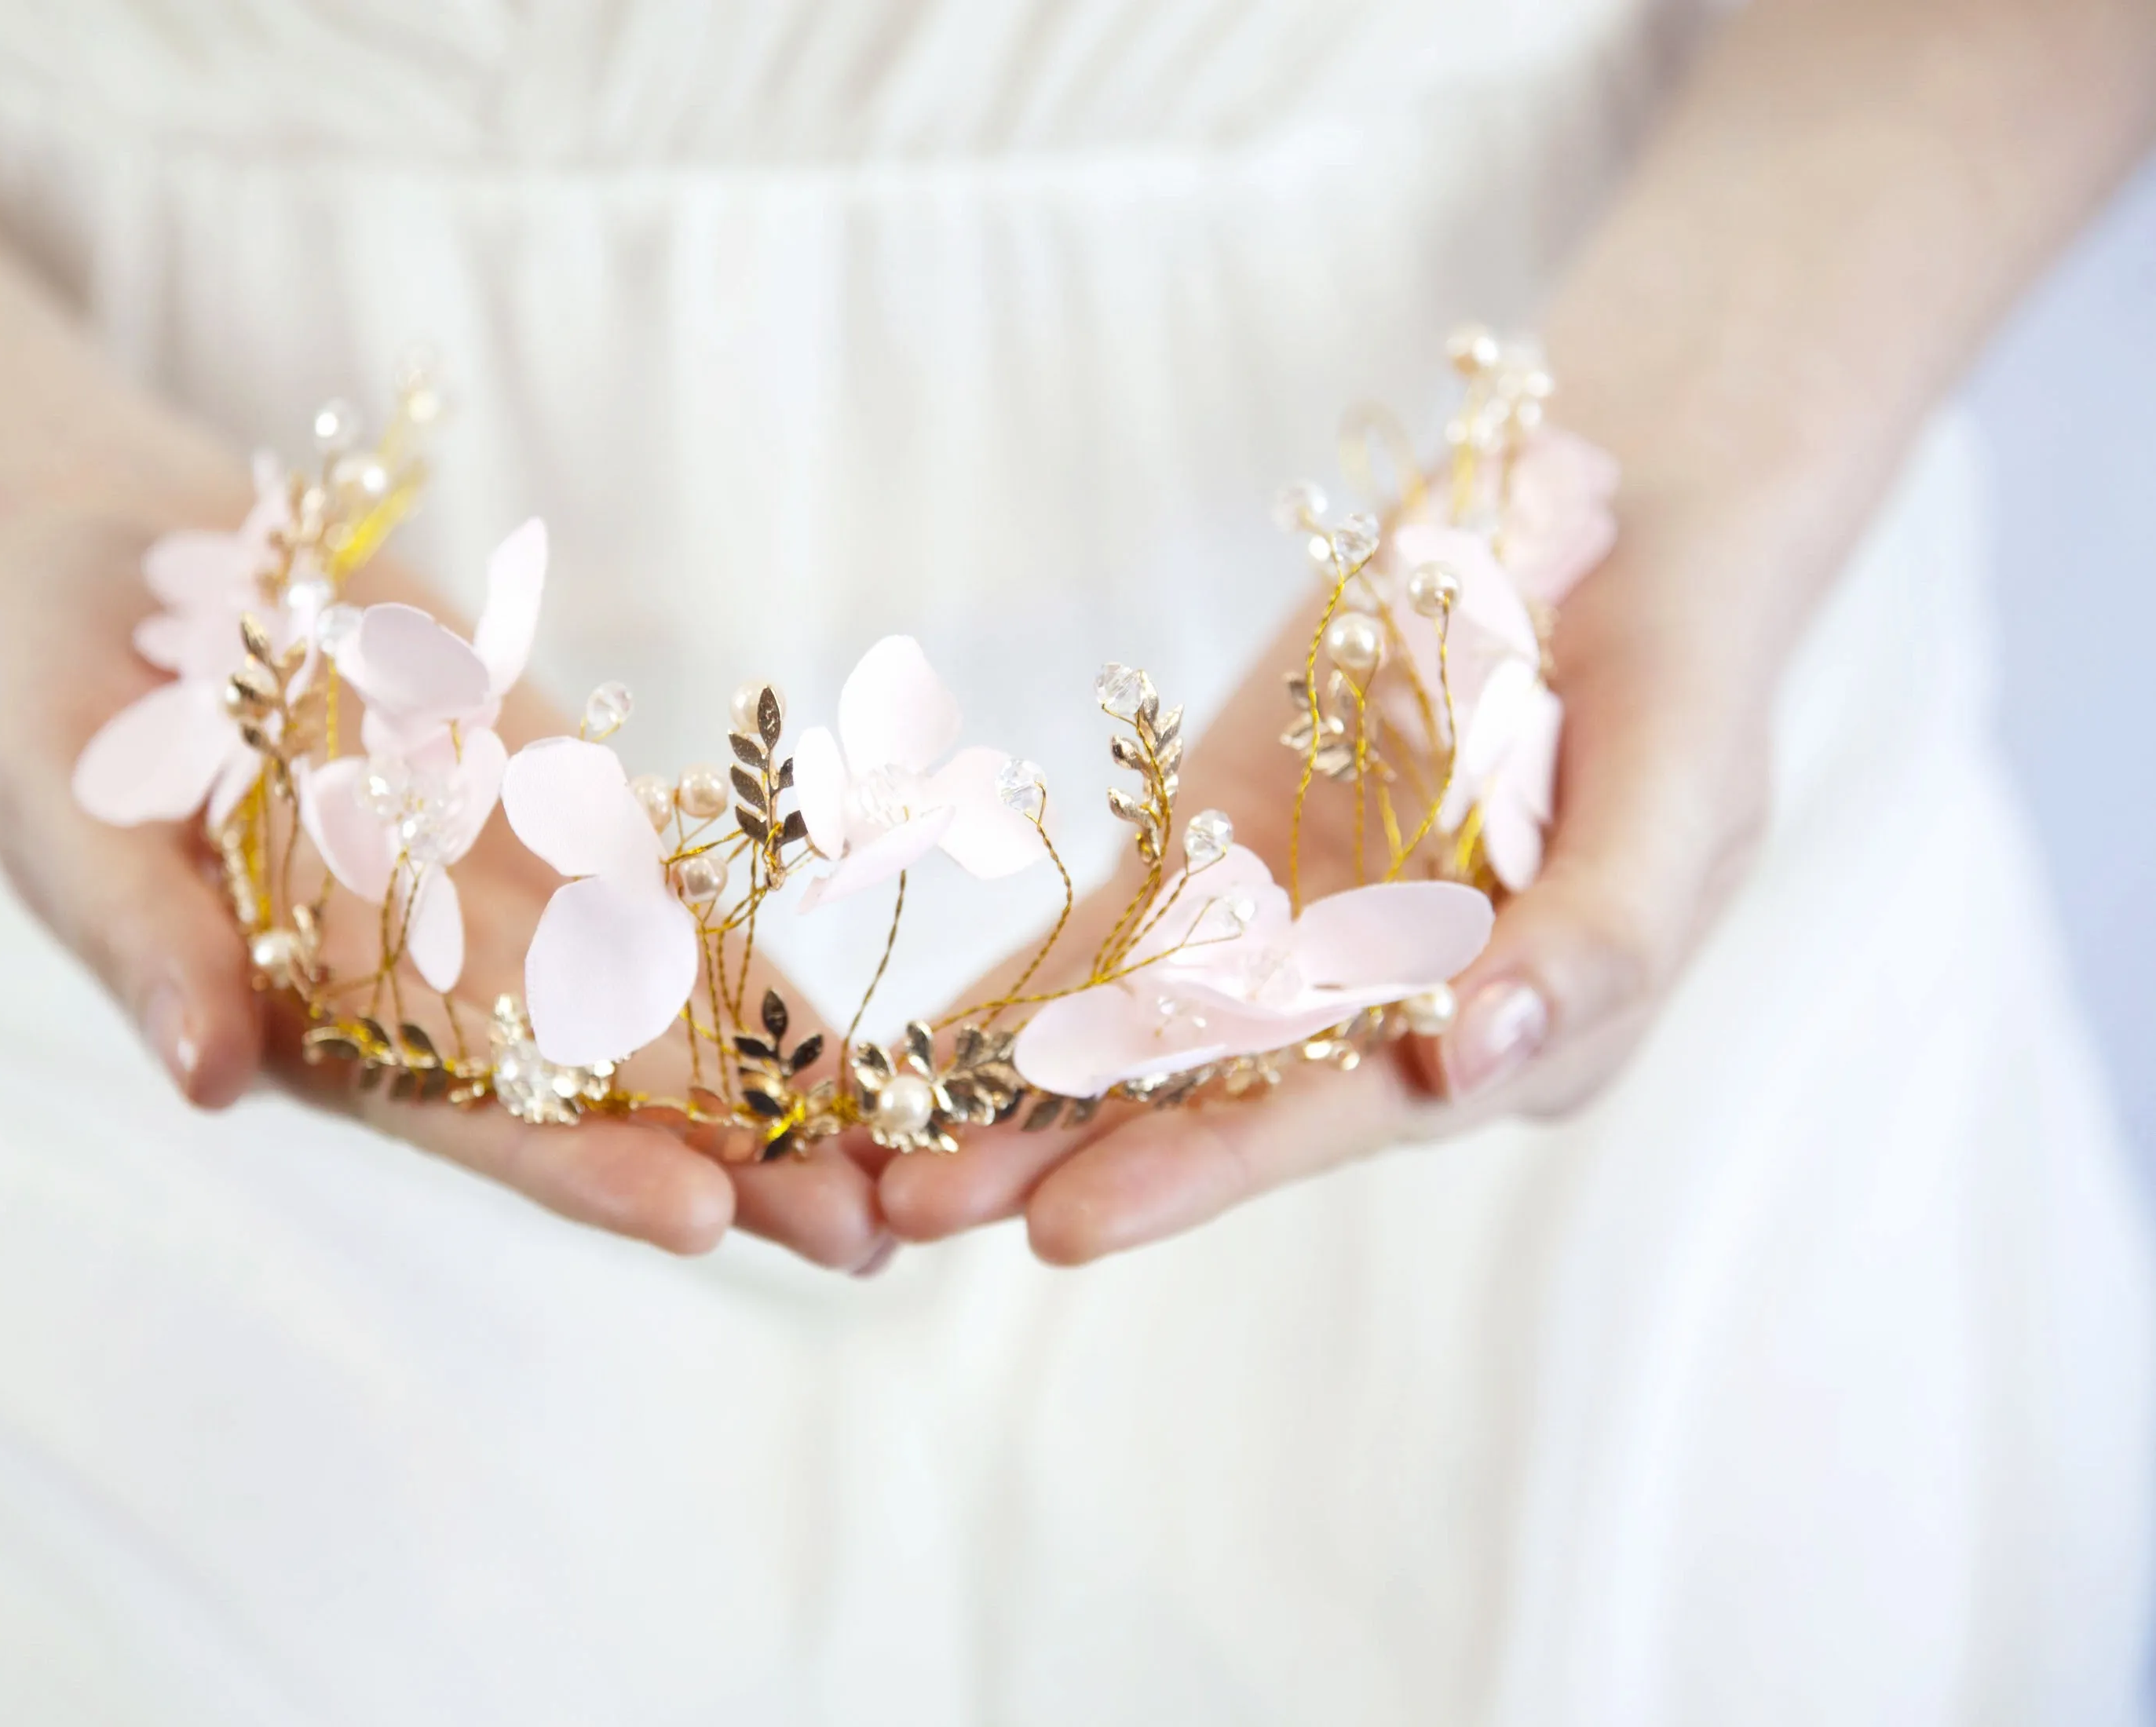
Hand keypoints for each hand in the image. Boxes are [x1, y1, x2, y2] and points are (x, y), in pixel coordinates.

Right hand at [0, 481, 886, 1268]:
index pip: (470, 1120)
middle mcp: (436, 996)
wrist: (121, 566)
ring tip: (928, 1142)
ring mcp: (507, 908)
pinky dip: (768, 934)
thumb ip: (143, 948)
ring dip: (790, 1078)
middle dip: (737, 1165)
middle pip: (607, 1096)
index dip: (580, 1169)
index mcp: (324, 1033)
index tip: (695, 1217)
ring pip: (670, 1008)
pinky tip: (876, 986)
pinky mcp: (553, 816)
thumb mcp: (66, 825)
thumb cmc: (56, 711)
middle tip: (873, 1231)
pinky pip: (675, 883)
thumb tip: (201, 1079)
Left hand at [880, 502, 1772, 1262]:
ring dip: (1006, 1091)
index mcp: (1504, 1045)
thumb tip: (1473, 1070)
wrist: (1621, 525)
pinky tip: (908, 1036)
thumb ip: (1594, 944)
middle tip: (908, 1213)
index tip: (1070, 1223)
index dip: (1204, 1170)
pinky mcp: (1228, 859)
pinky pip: (1112, 934)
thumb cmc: (1687, 681)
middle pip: (1207, 1100)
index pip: (1336, 1118)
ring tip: (867, 1154)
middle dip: (1058, 1157)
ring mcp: (1296, 939)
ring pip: (1136, 1032)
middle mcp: (1381, 1020)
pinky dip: (1018, 986)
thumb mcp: (1686, 804)